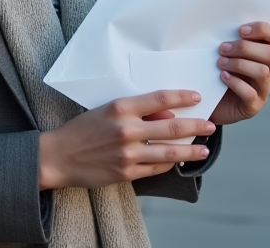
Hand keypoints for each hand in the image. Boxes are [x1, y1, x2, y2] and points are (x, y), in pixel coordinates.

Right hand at [38, 90, 216, 189]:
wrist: (59, 156)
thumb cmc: (82, 129)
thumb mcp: (106, 110)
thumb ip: (136, 112)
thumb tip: (166, 115)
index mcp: (120, 108)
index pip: (160, 98)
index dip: (182, 96)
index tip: (197, 97)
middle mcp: (127, 130)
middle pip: (172, 127)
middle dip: (196, 126)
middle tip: (211, 125)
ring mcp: (128, 153)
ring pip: (169, 152)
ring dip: (190, 150)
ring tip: (203, 149)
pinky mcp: (127, 173)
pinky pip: (156, 169)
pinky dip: (169, 164)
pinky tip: (178, 161)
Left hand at [210, 21, 269, 125]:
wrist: (208, 99)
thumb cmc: (218, 69)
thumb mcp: (226, 50)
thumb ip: (232, 37)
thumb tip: (224, 22)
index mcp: (268, 52)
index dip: (264, 29)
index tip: (240, 30)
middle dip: (245, 48)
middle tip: (223, 48)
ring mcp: (265, 89)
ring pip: (262, 72)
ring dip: (239, 64)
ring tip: (221, 63)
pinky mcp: (254, 106)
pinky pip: (250, 93)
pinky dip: (235, 82)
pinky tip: (222, 77)